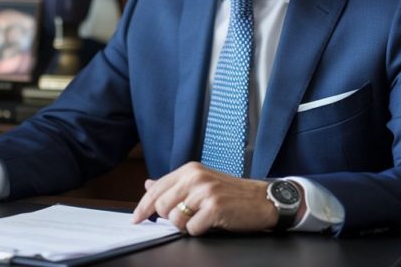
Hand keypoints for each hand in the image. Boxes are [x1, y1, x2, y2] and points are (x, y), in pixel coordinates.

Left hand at [130, 162, 278, 234]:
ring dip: (186, 225)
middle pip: (161, 206)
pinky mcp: (214, 208)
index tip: (136, 218)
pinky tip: (212, 223)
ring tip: (202, 219)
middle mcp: (195, 177)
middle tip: (188, 218)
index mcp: (190, 170)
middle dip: (170, 218)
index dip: (143, 207)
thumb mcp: (202, 183)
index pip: (156, 189)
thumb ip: (175, 185)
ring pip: (175, 219)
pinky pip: (192, 229)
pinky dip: (200, 231)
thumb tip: (149, 184)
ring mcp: (205, 192)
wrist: (263, 199)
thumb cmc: (233, 193)